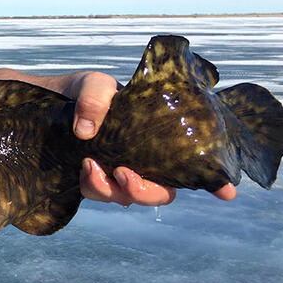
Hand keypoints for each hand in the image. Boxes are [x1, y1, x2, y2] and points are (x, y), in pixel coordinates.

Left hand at [66, 71, 236, 204]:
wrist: (55, 101)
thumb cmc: (86, 92)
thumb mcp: (94, 84)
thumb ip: (94, 98)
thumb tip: (86, 132)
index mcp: (159, 138)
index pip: (192, 164)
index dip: (215, 181)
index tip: (227, 191)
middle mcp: (145, 160)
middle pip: (162, 192)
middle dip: (145, 192)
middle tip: (124, 172)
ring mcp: (119, 172)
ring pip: (128, 198)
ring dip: (114, 190)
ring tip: (92, 165)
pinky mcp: (94, 179)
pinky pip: (99, 194)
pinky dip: (93, 185)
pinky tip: (84, 166)